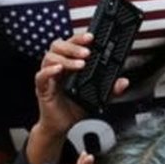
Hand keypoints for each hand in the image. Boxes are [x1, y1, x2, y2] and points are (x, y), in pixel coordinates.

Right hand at [27, 34, 127, 163]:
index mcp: (69, 65)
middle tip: (87, 52)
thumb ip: (111, 89)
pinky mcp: (42, 88)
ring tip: (80, 64)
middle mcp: (58, 67)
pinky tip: (59, 70)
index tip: (92, 37)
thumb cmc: (75, 107)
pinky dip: (49, 71)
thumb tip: (123, 82)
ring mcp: (49, 77)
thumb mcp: (98, 96)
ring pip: (50, 57)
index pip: (72, 45)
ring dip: (66, 58)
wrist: (63, 126)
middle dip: (73, 46)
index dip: (80, 39)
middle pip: (58, 46)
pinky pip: (41, 76)